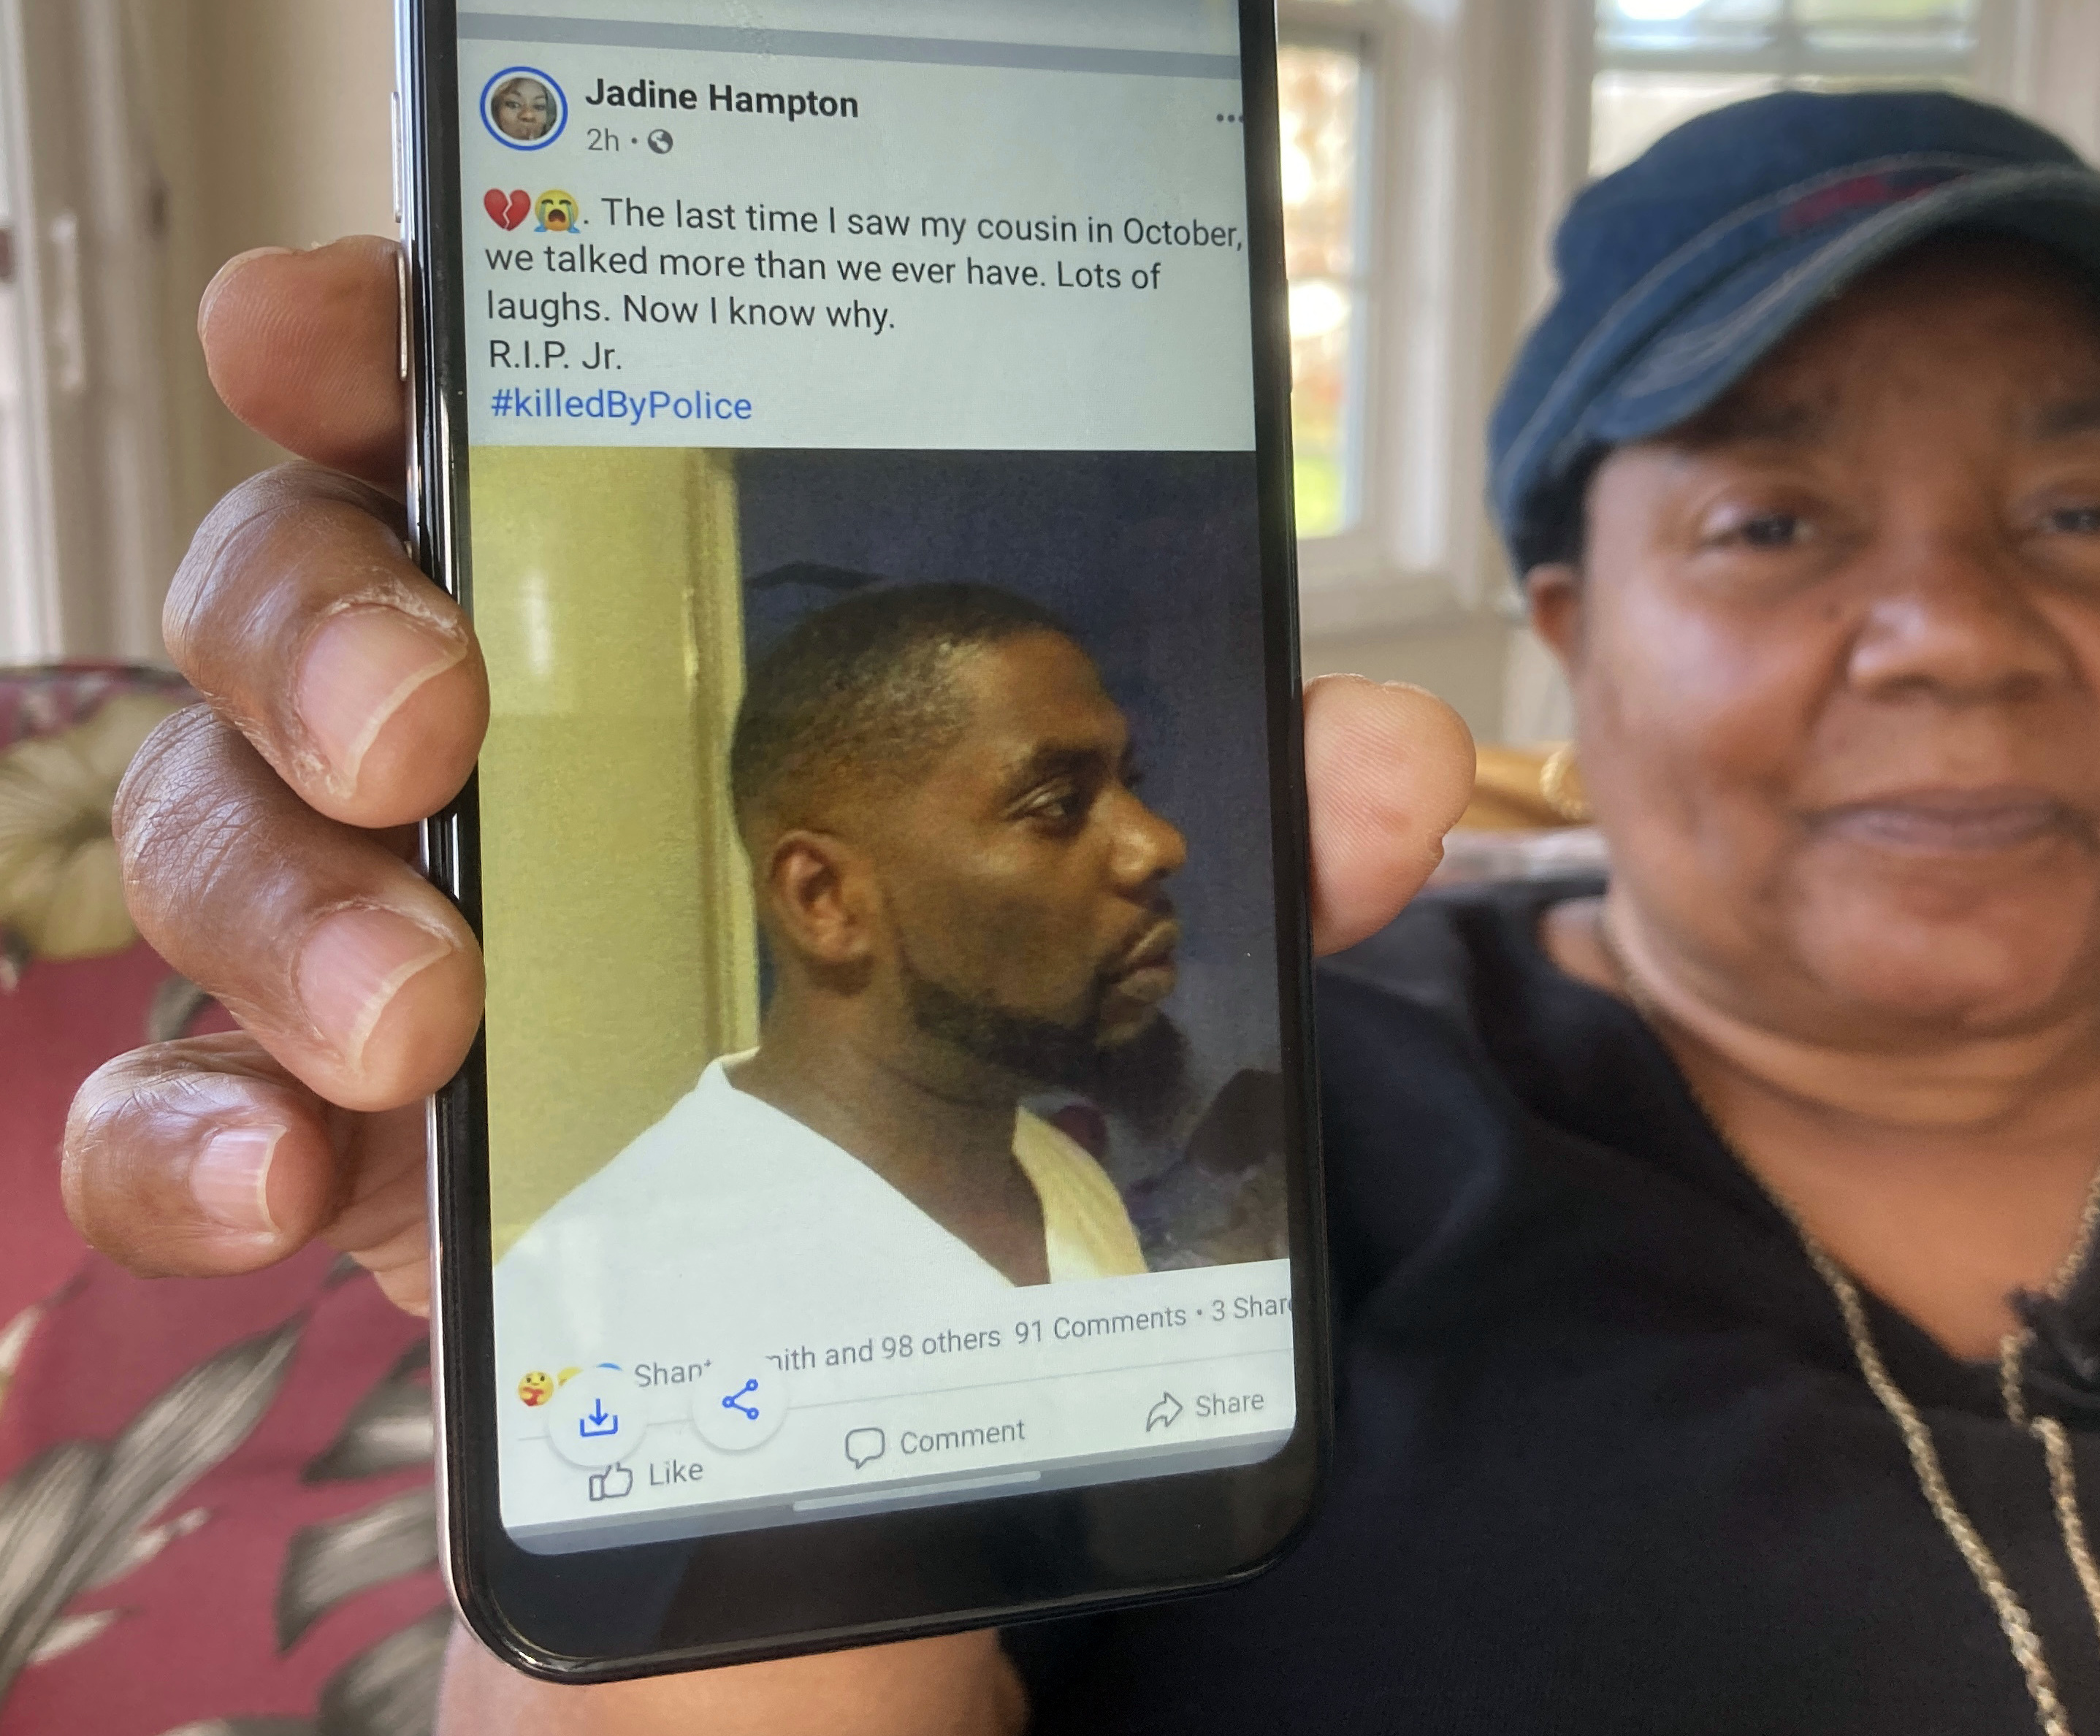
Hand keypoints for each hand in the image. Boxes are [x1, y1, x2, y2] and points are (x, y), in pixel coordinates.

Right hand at [58, 237, 1474, 1732]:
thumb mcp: (1102, 927)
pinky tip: (292, 1177)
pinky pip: (164, 1101)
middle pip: (281, 604)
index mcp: (627, 653)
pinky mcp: (318, 1132)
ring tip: (425, 1014)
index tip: (336, 337)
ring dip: (284, 900)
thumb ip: (1245, 839)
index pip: (456, 447)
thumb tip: (1387, 766)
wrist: (829, 1302)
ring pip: (208, 836)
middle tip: (425, 720)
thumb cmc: (930, 1047)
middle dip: (320, 633)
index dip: (366, 360)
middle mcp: (464, 764)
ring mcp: (369, 942)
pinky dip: (191, 1130)